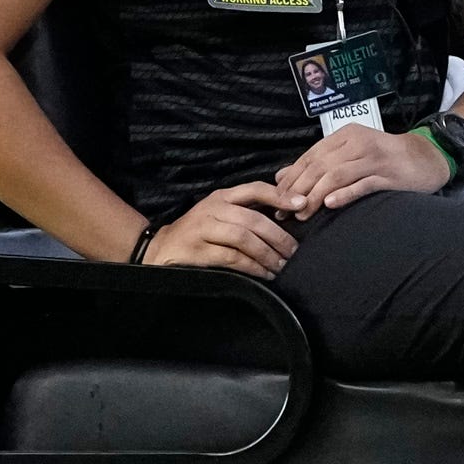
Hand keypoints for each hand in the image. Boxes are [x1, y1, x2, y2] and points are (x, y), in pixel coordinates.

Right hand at [133, 182, 299, 276]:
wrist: (161, 249)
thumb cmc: (199, 232)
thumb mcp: (220, 213)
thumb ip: (246, 211)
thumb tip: (287, 214)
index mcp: (222, 196)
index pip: (255, 189)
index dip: (280, 195)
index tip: (301, 205)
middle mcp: (213, 208)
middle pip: (252, 219)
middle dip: (278, 236)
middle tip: (294, 251)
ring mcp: (203, 229)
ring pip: (243, 238)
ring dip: (267, 254)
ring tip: (281, 266)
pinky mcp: (198, 251)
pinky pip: (232, 258)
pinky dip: (252, 267)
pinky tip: (264, 274)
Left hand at [270, 124, 447, 217]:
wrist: (427, 157)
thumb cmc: (384, 159)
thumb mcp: (349, 154)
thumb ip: (318, 163)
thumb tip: (282, 176)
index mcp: (344, 136)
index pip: (310, 156)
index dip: (291, 178)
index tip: (276, 198)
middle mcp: (357, 143)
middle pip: (320, 165)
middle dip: (299, 189)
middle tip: (285, 210)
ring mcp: (373, 158)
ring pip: (337, 175)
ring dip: (316, 195)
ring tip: (302, 213)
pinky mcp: (389, 175)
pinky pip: (362, 184)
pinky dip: (344, 194)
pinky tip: (330, 204)